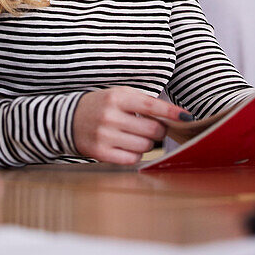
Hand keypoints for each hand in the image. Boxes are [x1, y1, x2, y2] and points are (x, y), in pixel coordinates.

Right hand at [73, 87, 189, 164]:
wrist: (67, 119)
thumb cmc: (101, 106)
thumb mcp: (119, 96)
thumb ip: (143, 104)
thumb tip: (173, 117)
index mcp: (117, 97)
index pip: (151, 106)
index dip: (172, 113)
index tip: (187, 117)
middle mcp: (111, 116)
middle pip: (152, 130)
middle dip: (158, 130)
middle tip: (152, 128)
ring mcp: (105, 135)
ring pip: (144, 146)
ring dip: (146, 143)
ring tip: (135, 136)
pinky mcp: (100, 153)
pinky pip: (132, 158)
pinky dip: (135, 154)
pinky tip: (126, 146)